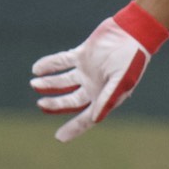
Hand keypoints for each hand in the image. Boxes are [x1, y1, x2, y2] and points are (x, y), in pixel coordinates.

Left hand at [31, 2, 168, 141]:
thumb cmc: (132, 59)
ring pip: (62, 82)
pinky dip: (49, 65)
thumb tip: (95, 119)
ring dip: (48, 84)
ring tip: (35, 84)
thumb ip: (108, 99)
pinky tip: (37, 69)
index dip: (74, 128)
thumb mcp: (122, 81)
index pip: (86, 118)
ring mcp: (85, 70)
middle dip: (55, 104)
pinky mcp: (81, 55)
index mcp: (103, 97)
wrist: (133, 32)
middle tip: (41, 104)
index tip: (59, 137)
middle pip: (69, 101)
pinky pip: (61, 62)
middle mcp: (92, 86)